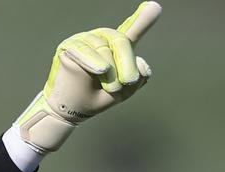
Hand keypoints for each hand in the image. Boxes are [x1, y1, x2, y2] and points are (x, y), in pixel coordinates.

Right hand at [14, 2, 160, 151]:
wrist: (75, 109)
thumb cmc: (99, 97)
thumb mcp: (125, 91)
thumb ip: (138, 77)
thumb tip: (142, 63)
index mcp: (118, 48)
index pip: (131, 30)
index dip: (142, 20)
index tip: (155, 7)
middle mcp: (103, 39)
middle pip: (121, 41)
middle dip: (127, 64)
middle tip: (129, 82)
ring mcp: (86, 40)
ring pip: (104, 50)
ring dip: (110, 74)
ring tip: (107, 87)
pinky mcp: (70, 46)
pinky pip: (85, 51)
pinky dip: (94, 62)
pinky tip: (101, 70)